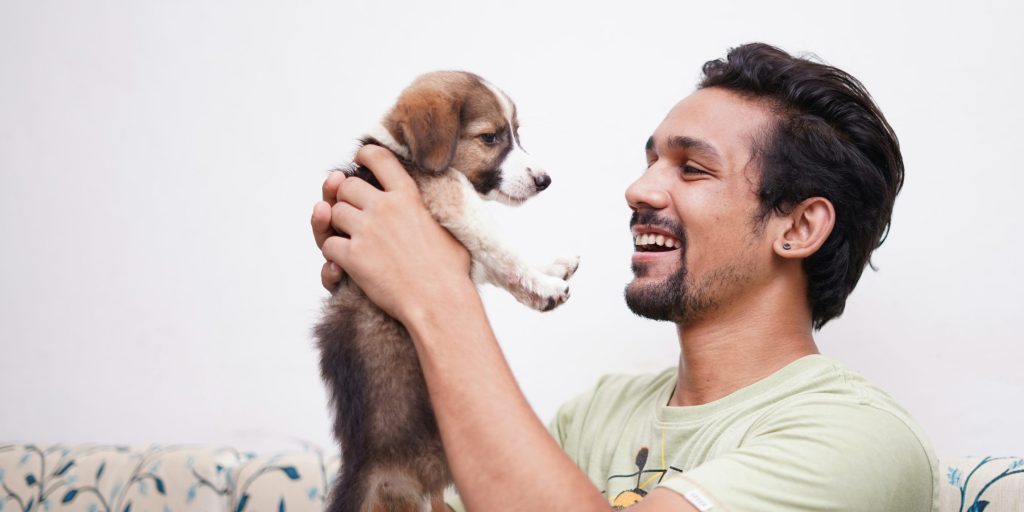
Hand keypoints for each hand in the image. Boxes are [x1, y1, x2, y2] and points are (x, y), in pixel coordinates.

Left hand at [315, 145, 471, 322]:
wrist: (439, 301)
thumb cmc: (451, 271)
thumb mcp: (449, 228)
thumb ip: (434, 211)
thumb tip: (445, 203)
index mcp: (408, 196)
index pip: (378, 158)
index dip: (363, 156)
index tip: (358, 162)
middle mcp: (384, 208)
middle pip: (346, 187)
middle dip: (345, 198)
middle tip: (353, 213)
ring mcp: (366, 231)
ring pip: (332, 214)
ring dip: (337, 226)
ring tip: (350, 239)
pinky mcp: (352, 257)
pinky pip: (328, 245)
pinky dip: (332, 255)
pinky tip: (344, 263)